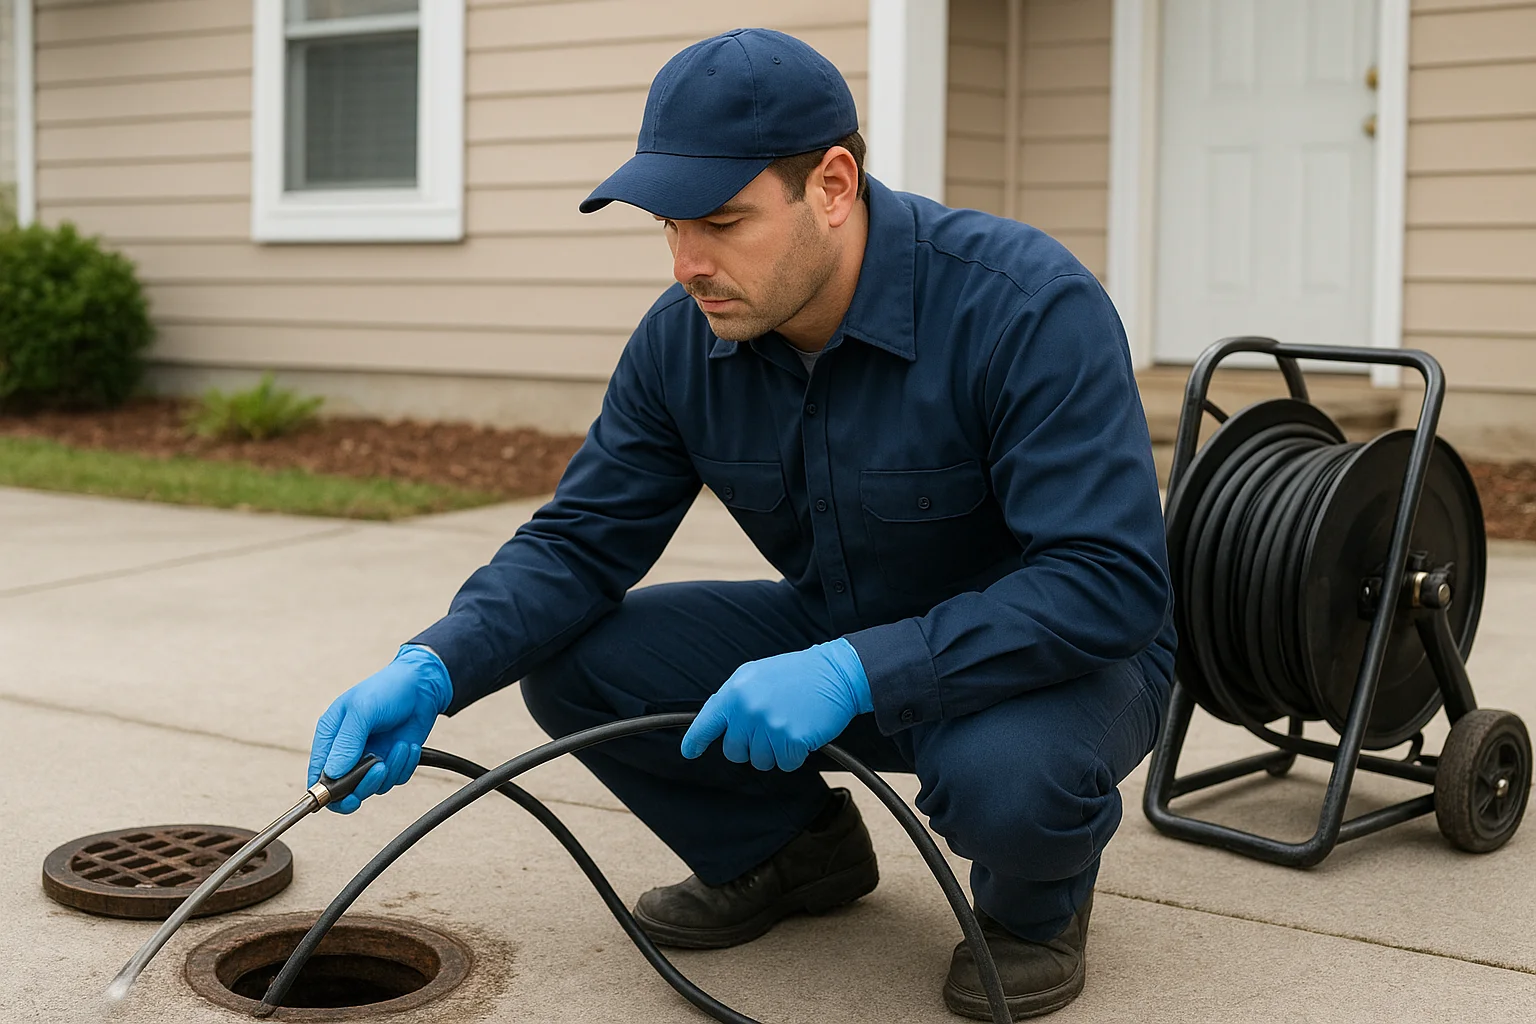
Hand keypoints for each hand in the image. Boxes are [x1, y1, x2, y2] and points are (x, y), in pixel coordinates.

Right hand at [307, 645, 453, 812]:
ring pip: (372, 788)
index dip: (327, 794)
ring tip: (400, 745)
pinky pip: (395, 780)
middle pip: (344, 790)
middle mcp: (347, 752)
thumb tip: (332, 774)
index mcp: (330, 737)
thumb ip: (346, 742)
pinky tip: (408, 746)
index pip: (318, 776)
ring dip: (390, 771)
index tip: (347, 797)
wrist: (422, 685)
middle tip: (379, 770)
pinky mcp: (391, 762)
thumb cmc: (387, 689)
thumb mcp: (363, 710)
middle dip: (364, 785)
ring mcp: (369, 759)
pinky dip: (404, 767)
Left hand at [681, 638, 872, 771]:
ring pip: (759, 760)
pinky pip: (784, 764)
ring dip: (774, 751)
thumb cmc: (797, 674)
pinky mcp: (791, 741)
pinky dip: (794, 755)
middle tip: (770, 726)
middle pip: (734, 751)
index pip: (706, 723)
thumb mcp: (756, 675)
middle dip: (750, 745)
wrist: (836, 673)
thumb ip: (734, 699)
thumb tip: (718, 724)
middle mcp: (748, 710)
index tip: (689, 752)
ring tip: (789, 724)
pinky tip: (802, 733)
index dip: (695, 741)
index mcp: (735, 692)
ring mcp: (769, 727)